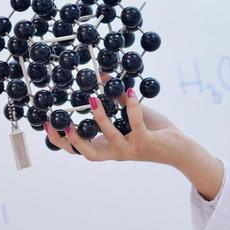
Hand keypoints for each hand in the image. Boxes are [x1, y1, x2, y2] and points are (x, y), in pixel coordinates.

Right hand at [45, 89, 224, 198]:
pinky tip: (130, 92)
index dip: (61, 141)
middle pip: (88, 153)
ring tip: (93, 99)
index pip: (79, 149)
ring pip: (108, 138)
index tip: (47, 125)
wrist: (181, 149)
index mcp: (108, 148)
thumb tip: (103, 76)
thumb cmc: (155, 132)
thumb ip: (117, 99)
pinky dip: (131, 107)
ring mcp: (130, 150)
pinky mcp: (146, 143)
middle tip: (63, 121)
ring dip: (100, 118)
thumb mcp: (132, 114)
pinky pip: (135, 125)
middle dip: (73, 140)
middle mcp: (116, 153)